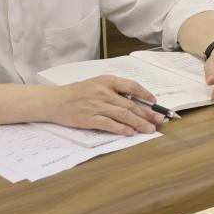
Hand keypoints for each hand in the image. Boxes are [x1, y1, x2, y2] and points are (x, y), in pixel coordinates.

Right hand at [42, 75, 163, 134]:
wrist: (54, 101)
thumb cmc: (77, 93)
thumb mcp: (97, 84)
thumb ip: (114, 90)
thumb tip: (135, 101)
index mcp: (107, 81)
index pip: (132, 86)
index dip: (145, 95)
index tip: (155, 102)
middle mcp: (103, 92)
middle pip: (130, 104)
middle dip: (147, 113)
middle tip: (159, 120)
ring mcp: (96, 105)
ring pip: (123, 114)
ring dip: (138, 123)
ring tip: (149, 129)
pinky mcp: (89, 118)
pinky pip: (108, 124)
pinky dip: (121, 129)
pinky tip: (130, 133)